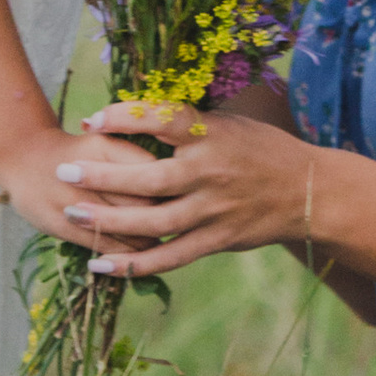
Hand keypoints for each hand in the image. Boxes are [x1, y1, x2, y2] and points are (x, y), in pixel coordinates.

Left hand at [54, 104, 321, 278]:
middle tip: (65, 171)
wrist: (310, 193)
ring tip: (72, 214)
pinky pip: (169, 256)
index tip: (92, 118)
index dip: (125, 117)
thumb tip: (137, 111)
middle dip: (103, 175)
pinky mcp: (216, 241)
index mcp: (213, 135)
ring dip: (109, 220)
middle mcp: (211, 172)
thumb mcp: (229, 124)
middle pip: (148, 176)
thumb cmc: (263, 150)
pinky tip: (101, 264)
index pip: (163, 119)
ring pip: (153, 220)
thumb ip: (187, 123)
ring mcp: (212, 210)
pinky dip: (134, 263)